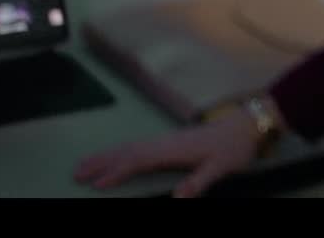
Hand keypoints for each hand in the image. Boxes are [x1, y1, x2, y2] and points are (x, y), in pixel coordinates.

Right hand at [73, 110, 262, 197]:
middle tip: (76, 173)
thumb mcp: (221, 167)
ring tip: (85, 164)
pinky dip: (121, 152)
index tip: (97, 184)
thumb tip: (178, 198)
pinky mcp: (170, 142)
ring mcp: (167, 140)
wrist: (247, 125)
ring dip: (107, 155)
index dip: (117, 172)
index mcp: (173, 149)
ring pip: (130, 147)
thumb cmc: (234, 147)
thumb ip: (199, 182)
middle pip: (127, 151)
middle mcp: (166, 142)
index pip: (139, 160)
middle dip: (101, 162)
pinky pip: (138, 146)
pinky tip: (115, 157)